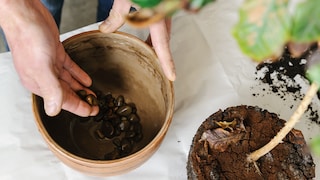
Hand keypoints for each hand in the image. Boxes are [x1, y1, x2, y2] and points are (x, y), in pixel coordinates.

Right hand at [0, 0, 98, 116]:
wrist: (26, 14)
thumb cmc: (28, 38)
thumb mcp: (41, 67)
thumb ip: (50, 90)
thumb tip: (54, 111)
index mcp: (39, 83)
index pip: (62, 101)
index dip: (79, 108)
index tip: (92, 112)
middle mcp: (44, 76)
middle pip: (67, 93)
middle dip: (82, 100)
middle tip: (96, 105)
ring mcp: (49, 65)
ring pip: (68, 81)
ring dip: (81, 89)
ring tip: (93, 96)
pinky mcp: (55, 53)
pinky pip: (69, 68)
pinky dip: (78, 74)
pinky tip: (86, 80)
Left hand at [99, 0, 175, 80]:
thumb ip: (116, 14)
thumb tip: (106, 29)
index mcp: (156, 16)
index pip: (163, 44)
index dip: (167, 62)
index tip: (171, 76)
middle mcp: (165, 14)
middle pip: (164, 40)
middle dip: (160, 54)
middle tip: (155, 65)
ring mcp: (166, 10)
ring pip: (164, 31)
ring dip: (157, 42)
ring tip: (147, 49)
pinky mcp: (165, 6)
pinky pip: (163, 23)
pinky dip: (157, 31)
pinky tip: (149, 30)